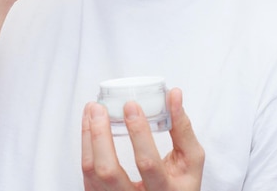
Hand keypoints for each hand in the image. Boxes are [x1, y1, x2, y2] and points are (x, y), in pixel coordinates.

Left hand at [82, 88, 204, 190]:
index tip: (131, 105)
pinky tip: (89, 126)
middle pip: (108, 171)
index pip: (147, 163)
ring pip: (92, 172)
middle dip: (100, 135)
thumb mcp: (190, 161)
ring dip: (88, 136)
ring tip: (91, 110)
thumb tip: (174, 94)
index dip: (138, 133)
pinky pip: (87, 175)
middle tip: (99, 107)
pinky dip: (85, 146)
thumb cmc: (179, 183)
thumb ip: (182, 128)